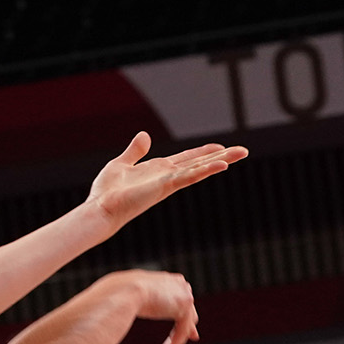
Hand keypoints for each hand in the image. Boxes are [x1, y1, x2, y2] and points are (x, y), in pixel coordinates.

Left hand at [85, 132, 247, 232]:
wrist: (100, 208)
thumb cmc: (107, 192)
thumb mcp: (121, 164)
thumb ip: (134, 151)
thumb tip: (144, 135)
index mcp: (159, 170)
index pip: (187, 159)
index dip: (203, 152)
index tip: (220, 146)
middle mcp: (167, 176)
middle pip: (199, 163)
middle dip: (221, 156)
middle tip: (243, 150)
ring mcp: (168, 182)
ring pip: (200, 168)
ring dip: (220, 160)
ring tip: (241, 153)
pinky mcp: (164, 187)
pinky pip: (189, 176)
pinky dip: (205, 170)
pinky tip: (221, 165)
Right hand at [109, 268, 199, 343]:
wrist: (123, 291)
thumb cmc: (117, 294)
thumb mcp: (132, 298)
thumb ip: (143, 304)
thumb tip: (140, 312)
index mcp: (164, 279)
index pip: (178, 298)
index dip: (181, 313)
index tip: (185, 326)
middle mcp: (176, 283)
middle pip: (188, 310)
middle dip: (189, 325)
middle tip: (192, 337)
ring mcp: (183, 293)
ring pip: (185, 324)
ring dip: (175, 342)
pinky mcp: (185, 306)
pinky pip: (182, 331)